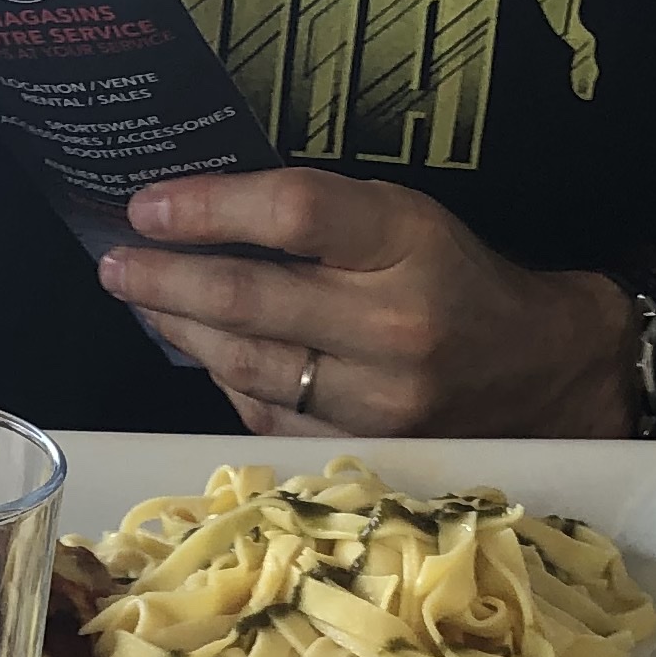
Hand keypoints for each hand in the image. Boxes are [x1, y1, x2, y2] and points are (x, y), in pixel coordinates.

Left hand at [100, 171, 637, 437]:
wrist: (539, 373)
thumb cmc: (457, 280)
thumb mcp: (406, 221)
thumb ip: (321, 219)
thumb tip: (203, 216)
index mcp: (409, 244)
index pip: (295, 215)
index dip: (210, 209)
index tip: (147, 207)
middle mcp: (392, 326)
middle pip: (252, 300)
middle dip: (167, 281)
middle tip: (116, 264)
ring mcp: (375, 400)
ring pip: (248, 365)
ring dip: (183, 332)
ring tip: (146, 302)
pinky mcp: (362, 449)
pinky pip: (267, 413)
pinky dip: (227, 381)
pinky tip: (205, 355)